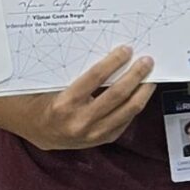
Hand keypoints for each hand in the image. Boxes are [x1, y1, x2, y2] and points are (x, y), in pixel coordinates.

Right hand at [6, 46, 154, 150]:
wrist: (38, 130)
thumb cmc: (45, 101)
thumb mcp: (54, 85)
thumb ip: (77, 74)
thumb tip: (109, 56)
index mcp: (64, 104)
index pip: (95, 78)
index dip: (114, 62)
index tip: (126, 50)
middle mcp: (80, 121)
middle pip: (117, 94)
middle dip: (135, 75)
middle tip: (146, 61)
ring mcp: (93, 134)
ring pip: (128, 110)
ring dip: (143, 91)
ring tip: (151, 77)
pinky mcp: (103, 139)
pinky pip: (126, 120)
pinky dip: (136, 105)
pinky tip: (141, 93)